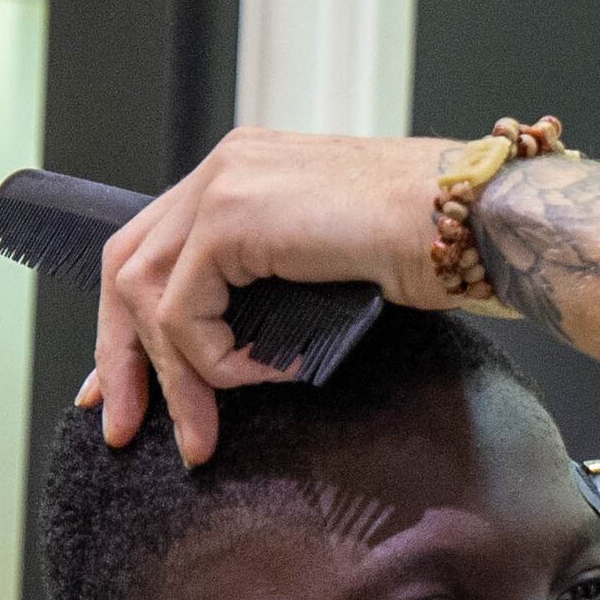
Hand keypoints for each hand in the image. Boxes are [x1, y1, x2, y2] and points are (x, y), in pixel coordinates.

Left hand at [92, 128, 467, 464]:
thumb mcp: (329, 265)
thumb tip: (235, 349)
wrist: (478, 218)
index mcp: (244, 171)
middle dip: (121, 357)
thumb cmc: (434, 246)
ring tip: (205, 432)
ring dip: (173, 379)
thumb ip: (272, 286)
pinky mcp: (231, 218)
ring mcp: (223, 185)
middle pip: (126, 268)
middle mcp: (223, 167)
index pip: (152, 247)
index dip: (127, 325)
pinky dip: (219, 361)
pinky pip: (185, 312)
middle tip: (123, 427)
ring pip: (147, 298)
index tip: (125, 389)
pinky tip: (274, 373)